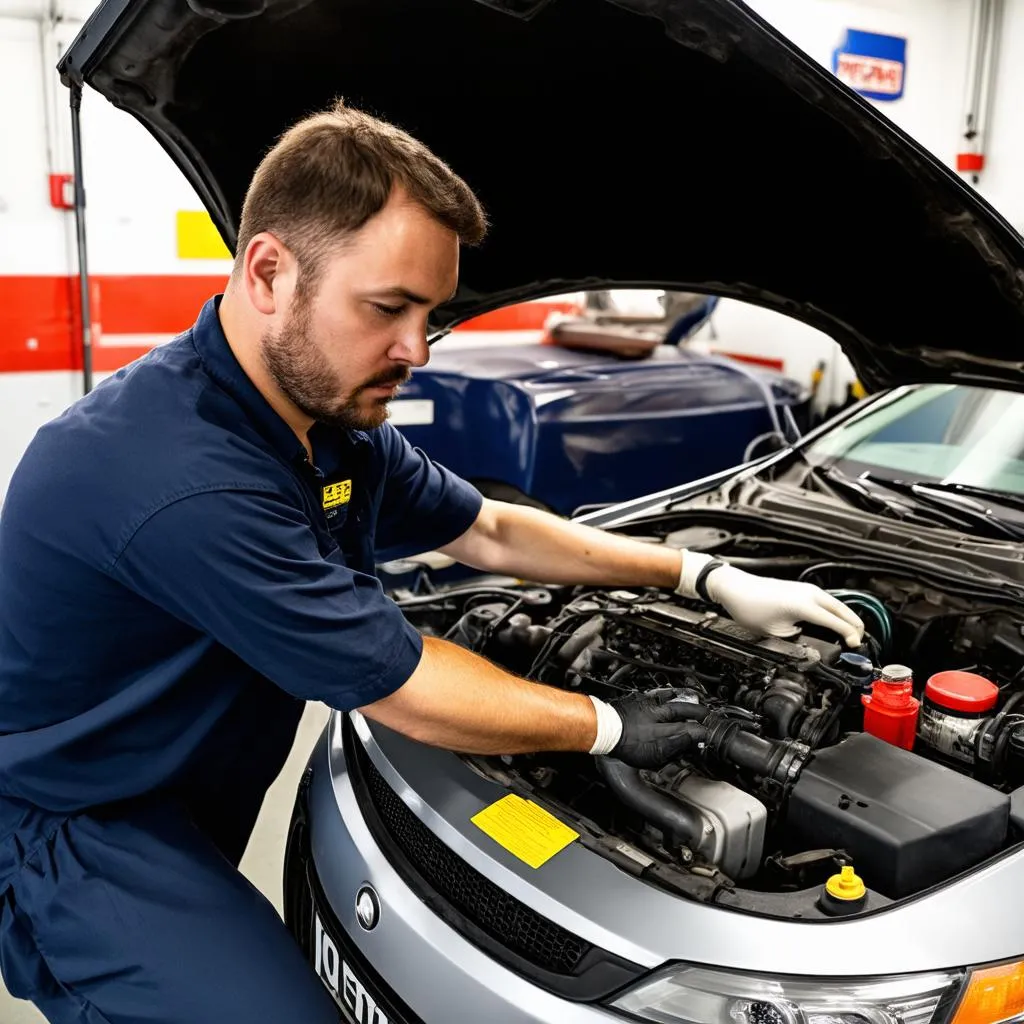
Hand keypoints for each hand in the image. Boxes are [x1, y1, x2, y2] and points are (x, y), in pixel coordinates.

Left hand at [607, 692, 707, 768]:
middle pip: (683, 710)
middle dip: (697, 712)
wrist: (603, 728)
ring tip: (695, 700)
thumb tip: (691, 740)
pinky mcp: (638, 700)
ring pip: (671, 700)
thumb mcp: (653, 754)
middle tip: (707, 715)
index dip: (701, 731)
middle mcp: (658, 714)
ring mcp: (648, 705)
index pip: (689, 729)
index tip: (708, 733)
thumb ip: (674, 747)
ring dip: (684, 701)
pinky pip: (657, 695)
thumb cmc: (624, 744)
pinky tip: (670, 694)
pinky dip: (667, 694)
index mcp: (663, 729)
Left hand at [676, 552, 863, 645]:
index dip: (850, 635)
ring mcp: (806, 588)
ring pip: (836, 603)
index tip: (854, 646)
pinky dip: (836, 610)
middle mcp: (808, 594)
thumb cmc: (749, 607)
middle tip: (858, 641)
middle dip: (855, 626)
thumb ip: (796, 639)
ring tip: (851, 632)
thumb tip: (810, 644)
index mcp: (803, 605)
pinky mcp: (801, 588)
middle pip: (843, 610)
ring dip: (846, 617)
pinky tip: (834, 620)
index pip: (836, 622)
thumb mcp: (774, 633)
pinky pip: (827, 600)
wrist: (735, 588)